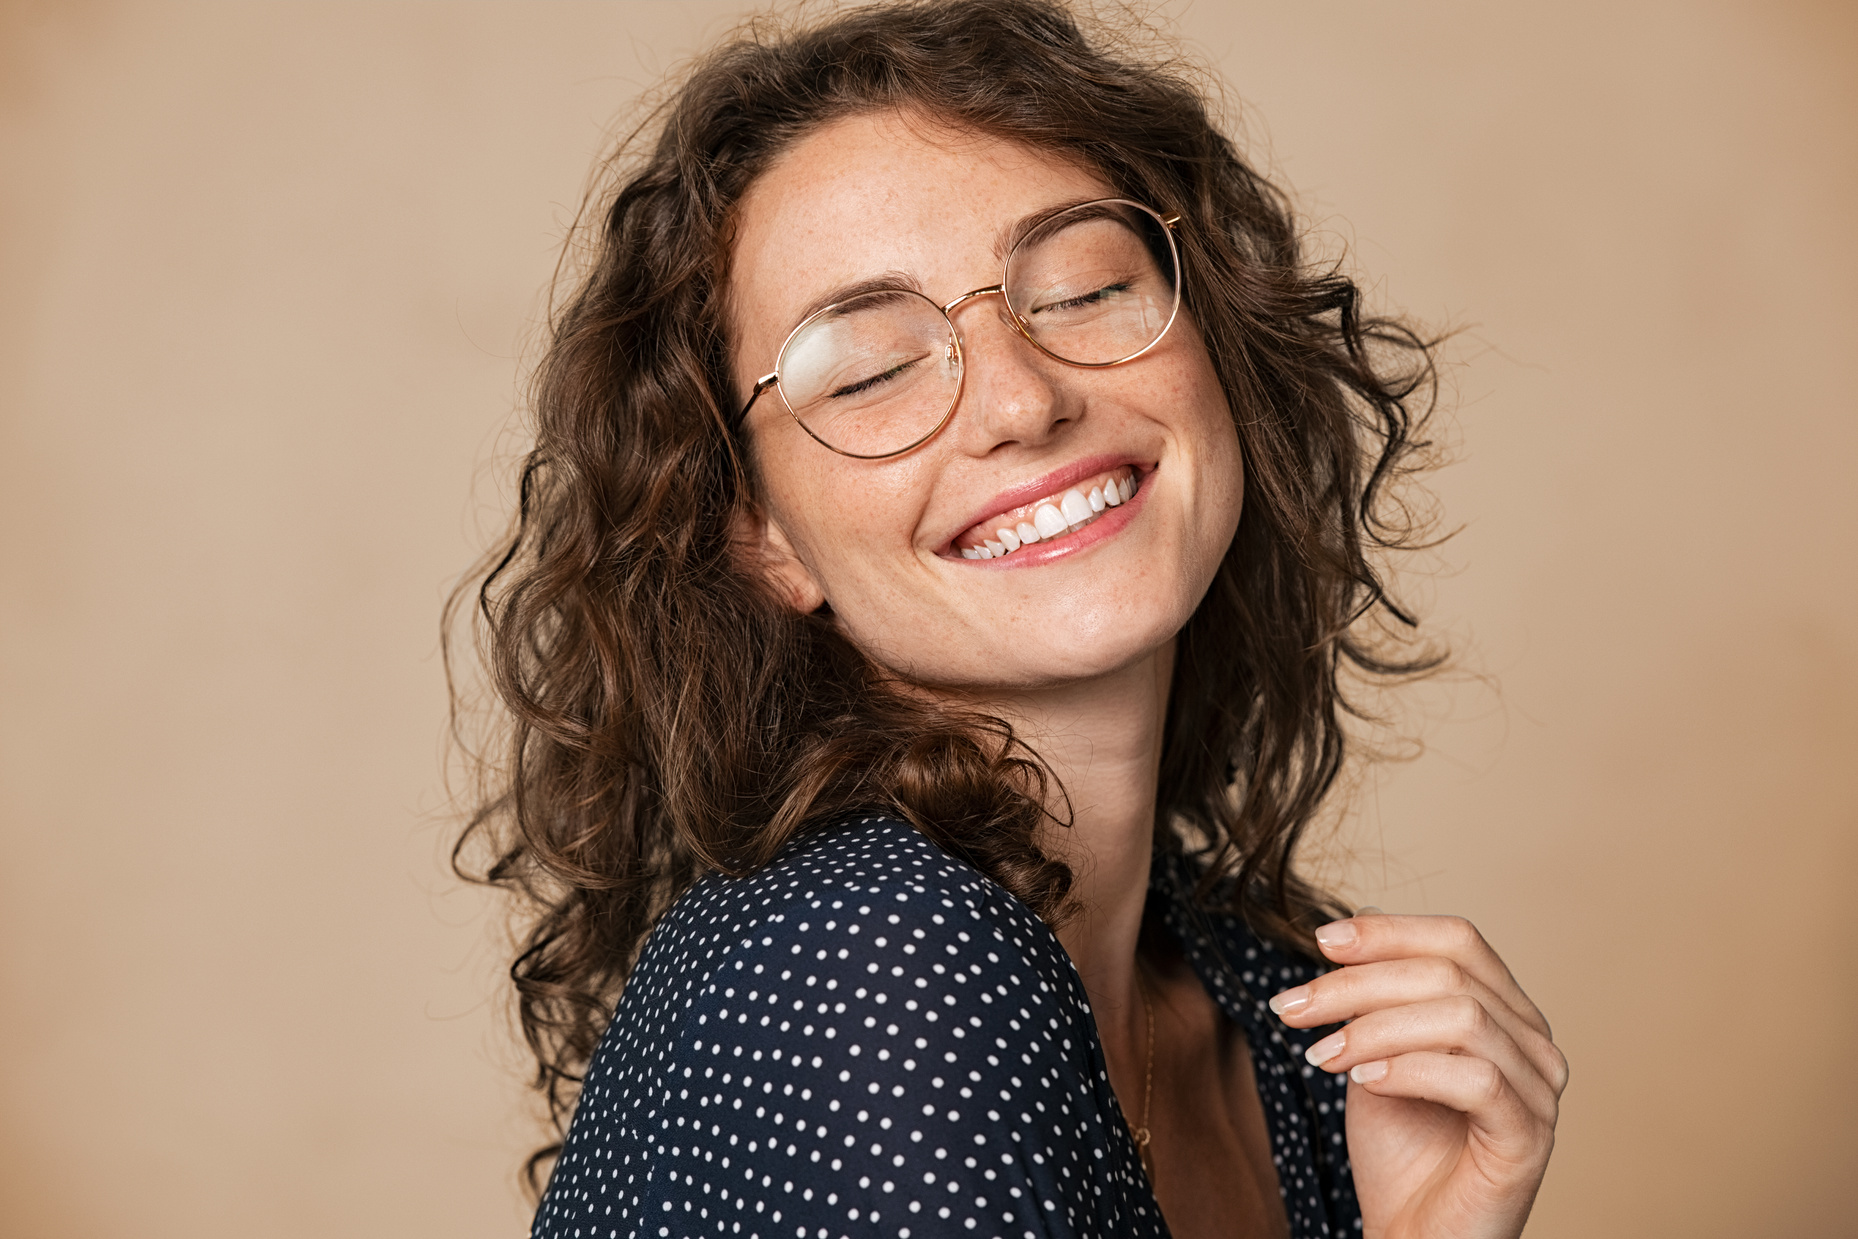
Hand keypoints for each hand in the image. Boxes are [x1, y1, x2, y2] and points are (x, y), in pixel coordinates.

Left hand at [1269, 913, 1565, 1238]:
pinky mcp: (1529, 1138)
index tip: (1321, 940)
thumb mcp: (1375, 1055)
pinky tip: (1363, 1081)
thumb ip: (1375, 999)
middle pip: (1450, 974)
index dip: (1390, 932)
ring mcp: (1539, 1091)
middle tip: (1292, 1008)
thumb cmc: (1399, 1150)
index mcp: (1505, 1012)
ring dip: (1375, 1029)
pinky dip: (1410, 1069)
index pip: (1459, 940)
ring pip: (1463, 1018)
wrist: (1411, 1236)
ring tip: (1321, 1056)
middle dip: (1358, 983)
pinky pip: (1477, 1079)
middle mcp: (1533, 1043)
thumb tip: (1352, 928)